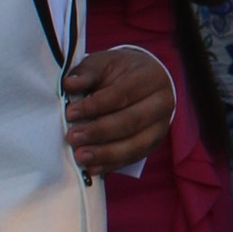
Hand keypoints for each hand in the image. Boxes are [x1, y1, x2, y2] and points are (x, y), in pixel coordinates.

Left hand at [63, 43, 176, 174]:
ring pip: (136, 144)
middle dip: (99, 132)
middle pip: (131, 121)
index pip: (123, 94)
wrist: (145, 81)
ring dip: (106, 153)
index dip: (96, 105)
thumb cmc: (121, 71)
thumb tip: (70, 84)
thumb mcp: (105, 63)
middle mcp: (162, 103)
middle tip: (72, 137)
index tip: (70, 113)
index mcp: (151, 77)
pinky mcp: (154, 144)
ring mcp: (161, 126)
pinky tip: (93, 168)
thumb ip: (87, 72)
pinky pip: (134, 158)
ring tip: (81, 156)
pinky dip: (112, 164)